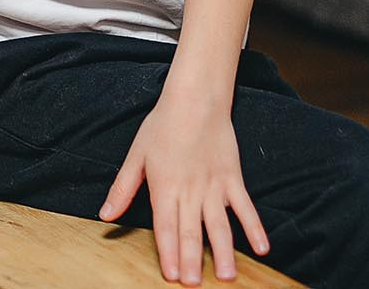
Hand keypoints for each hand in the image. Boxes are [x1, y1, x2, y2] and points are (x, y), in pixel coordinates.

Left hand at [99, 94, 268, 285]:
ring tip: (227, 277)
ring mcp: (214, 185)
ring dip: (223, 251)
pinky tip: (262, 249)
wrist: (195, 98)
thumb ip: (122, 188)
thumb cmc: (162, 125)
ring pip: (220, 225)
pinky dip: (254, 227)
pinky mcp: (233, 178)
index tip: (171, 276)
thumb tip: (105, 215)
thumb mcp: (137, 155)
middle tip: (194, 285)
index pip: (165, 226)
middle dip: (192, 260)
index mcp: (165, 186)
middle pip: (191, 231)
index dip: (168, 252)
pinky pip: (245, 206)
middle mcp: (190, 190)